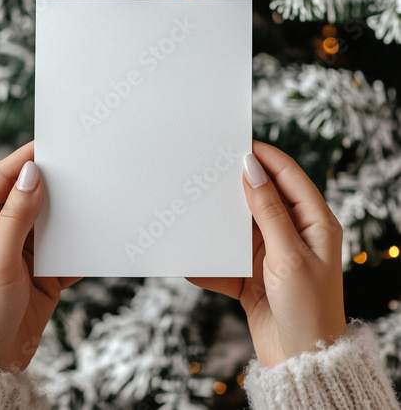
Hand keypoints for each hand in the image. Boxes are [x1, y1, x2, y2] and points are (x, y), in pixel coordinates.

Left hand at [0, 141, 80, 370]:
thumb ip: (17, 218)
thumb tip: (30, 175)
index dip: (22, 161)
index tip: (48, 146)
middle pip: (26, 196)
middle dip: (50, 184)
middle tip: (76, 168)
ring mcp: (22, 249)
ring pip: (48, 218)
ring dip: (66, 211)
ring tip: (88, 197)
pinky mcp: (43, 266)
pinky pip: (63, 244)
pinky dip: (77, 240)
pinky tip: (91, 233)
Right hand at [188, 140, 345, 366]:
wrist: (300, 363)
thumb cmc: (308, 309)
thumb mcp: (289, 254)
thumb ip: (268, 210)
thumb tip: (252, 170)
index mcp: (314, 222)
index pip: (289, 176)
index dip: (265, 157)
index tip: (237, 145)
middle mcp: (293, 233)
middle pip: (263, 197)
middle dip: (237, 185)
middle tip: (210, 171)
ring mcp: (272, 253)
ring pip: (241, 225)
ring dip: (221, 222)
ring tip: (197, 209)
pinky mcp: (253, 273)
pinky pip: (227, 258)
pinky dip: (212, 260)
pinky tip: (193, 259)